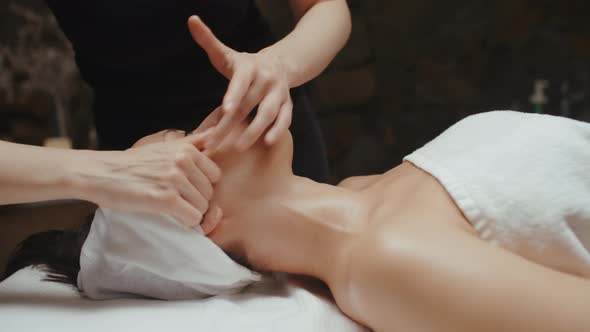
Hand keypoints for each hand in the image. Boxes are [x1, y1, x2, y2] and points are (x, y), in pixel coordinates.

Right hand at [75, 131, 221, 231]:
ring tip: (168, 206)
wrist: (100, 173)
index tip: (183, 187)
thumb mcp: (165, 146)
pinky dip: (185, 222)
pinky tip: (169, 215)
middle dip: (195, 200)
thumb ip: (193, 142)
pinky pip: (193, 218)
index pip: (215, 175)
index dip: (200, 185)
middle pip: (209, 192)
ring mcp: (175, 179)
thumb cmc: (133, 163)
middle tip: (173, 199)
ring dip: (189, 212)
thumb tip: (216, 132)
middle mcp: (183, 161)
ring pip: (202, 207)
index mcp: (186, 149)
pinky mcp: (166, 199)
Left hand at [188, 15, 292, 151]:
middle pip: (248, 104)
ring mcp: (279, 93)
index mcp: (249, 67)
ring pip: (268, 113)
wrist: (278, 64)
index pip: (241, 82)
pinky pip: (285, 119)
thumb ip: (209, 40)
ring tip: (238, 147)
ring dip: (254, 131)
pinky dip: (278, 130)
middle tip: (213, 143)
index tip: (225, 109)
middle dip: (229, 125)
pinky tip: (267, 142)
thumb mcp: (227, 53)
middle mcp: (266, 79)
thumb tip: (192, 20)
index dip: (233, 95)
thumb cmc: (244, 65)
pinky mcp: (288, 104)